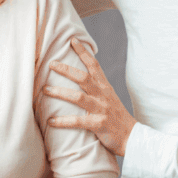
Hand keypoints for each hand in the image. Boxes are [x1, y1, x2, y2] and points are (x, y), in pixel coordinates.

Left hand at [45, 37, 133, 160]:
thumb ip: (97, 89)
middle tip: (51, 63)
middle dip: (66, 69)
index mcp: (105, 88)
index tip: (72, 40)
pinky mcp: (98, 124)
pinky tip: (51, 121)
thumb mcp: (110, 98)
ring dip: (59, 93)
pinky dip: (63, 121)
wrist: (133, 137)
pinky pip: (77, 121)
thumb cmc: (118, 118)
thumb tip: (81, 79)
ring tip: (45, 90)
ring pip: (77, 97)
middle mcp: (103, 95)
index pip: (94, 65)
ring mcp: (101, 109)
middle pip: (83, 78)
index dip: (83, 52)